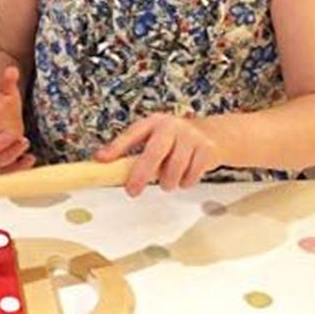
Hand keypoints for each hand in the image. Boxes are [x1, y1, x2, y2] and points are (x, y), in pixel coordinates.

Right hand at [0, 66, 34, 173]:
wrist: (3, 114)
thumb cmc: (2, 104)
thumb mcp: (6, 91)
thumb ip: (7, 82)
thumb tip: (11, 71)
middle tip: (12, 134)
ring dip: (7, 156)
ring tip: (23, 142)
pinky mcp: (1, 161)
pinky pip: (4, 172)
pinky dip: (16, 169)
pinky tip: (30, 159)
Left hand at [95, 114, 221, 196]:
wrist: (213, 134)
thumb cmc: (175, 140)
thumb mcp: (155, 138)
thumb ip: (136, 150)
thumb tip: (108, 168)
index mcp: (153, 122)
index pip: (131, 135)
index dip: (115, 148)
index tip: (101, 160)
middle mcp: (171, 126)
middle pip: (153, 153)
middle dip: (141, 175)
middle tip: (132, 191)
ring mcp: (190, 136)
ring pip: (174, 168)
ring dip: (167, 182)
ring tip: (167, 183)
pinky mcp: (206, 149)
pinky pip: (191, 174)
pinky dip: (185, 182)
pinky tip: (184, 177)